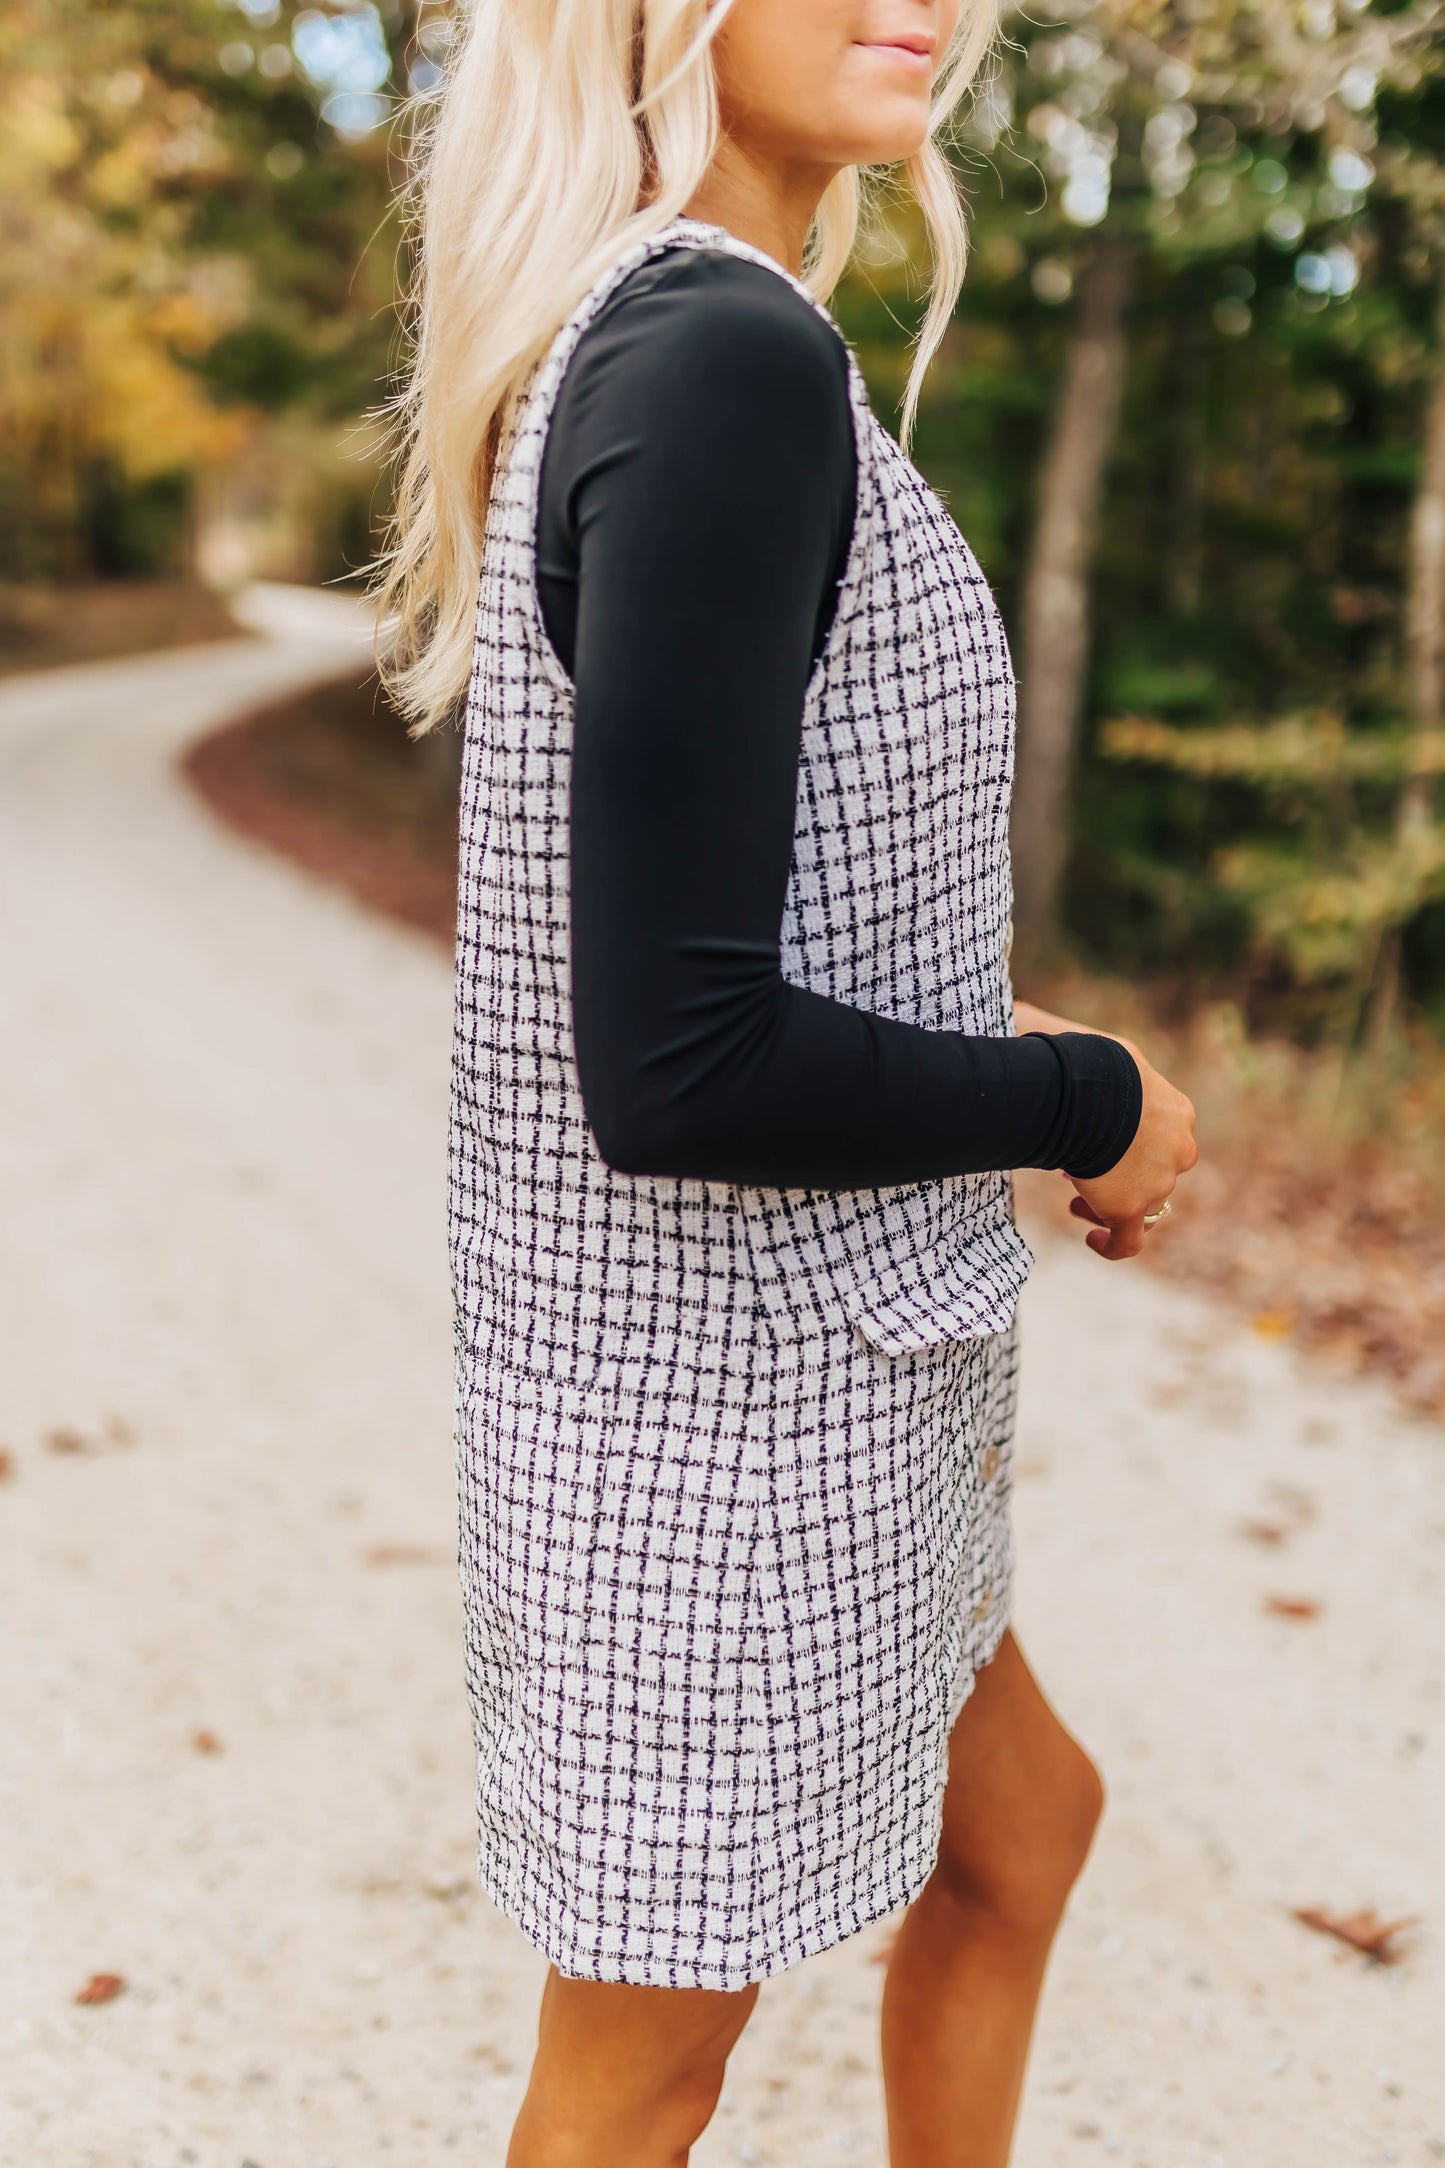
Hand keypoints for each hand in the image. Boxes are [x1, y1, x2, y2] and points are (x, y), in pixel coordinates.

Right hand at [1012, 999, 1198, 1262]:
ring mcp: (1159, 1182)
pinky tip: (1093, 1239)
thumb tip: (1018, 1015)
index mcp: (1175, 1108)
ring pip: (1141, 1202)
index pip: (1162, 1131)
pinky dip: (1113, 1244)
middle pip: (1156, 1168)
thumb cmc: (1082, 1062)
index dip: (1127, 1137)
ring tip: (1078, 1197)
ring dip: (1110, 1200)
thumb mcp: (1086, 1042)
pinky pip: (1129, 1241)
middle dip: (1122, 1168)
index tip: (1091, 1135)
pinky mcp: (1133, 1211)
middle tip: (1082, 1164)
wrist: (1087, 1097)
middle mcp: (1178, 1147)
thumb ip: (1065, 1036)